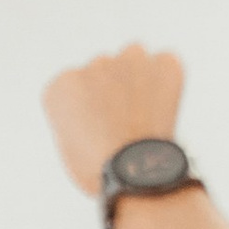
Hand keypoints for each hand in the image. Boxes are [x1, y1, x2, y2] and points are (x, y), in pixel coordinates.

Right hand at [42, 44, 184, 196]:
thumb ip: (78, 111)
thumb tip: (99, 102)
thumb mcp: (68, 141)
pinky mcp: (164, 64)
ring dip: (135, 76)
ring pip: (132, 57)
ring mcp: (132, 59)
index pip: (72, 85)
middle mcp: (95, 62)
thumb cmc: (98, 168)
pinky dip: (164, 80)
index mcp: (64, 83)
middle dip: (109, 89)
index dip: (83, 108)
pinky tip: (161, 108)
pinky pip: (164, 63)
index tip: (90, 130)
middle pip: (101, 68)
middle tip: (118, 123)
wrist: (136, 171)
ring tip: (141, 113)